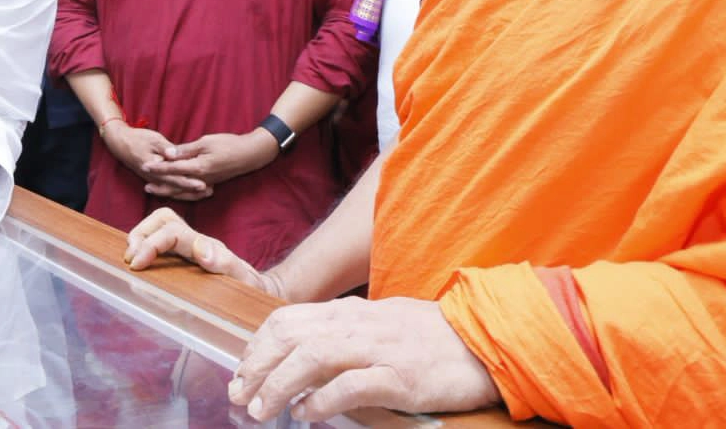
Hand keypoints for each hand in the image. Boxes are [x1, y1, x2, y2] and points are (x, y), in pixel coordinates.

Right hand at [99, 121, 210, 199]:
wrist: (120, 144)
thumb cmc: (138, 139)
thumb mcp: (152, 140)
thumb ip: (164, 148)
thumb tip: (174, 155)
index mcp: (154, 168)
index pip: (174, 177)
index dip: (189, 181)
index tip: (203, 184)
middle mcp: (154, 178)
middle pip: (177, 186)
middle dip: (193, 189)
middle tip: (210, 190)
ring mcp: (154, 180)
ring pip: (174, 190)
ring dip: (190, 192)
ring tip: (207, 192)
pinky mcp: (155, 179)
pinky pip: (170, 188)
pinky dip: (182, 190)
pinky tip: (194, 191)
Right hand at [122, 207, 281, 294]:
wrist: (261, 291)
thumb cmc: (252, 289)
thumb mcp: (244, 280)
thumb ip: (226, 265)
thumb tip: (202, 250)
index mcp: (206, 246)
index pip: (172, 231)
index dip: (151, 243)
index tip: (136, 264)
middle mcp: (195, 242)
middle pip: (162, 219)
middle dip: (141, 233)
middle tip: (130, 258)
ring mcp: (189, 247)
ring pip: (159, 225)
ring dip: (140, 237)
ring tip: (131, 259)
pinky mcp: (184, 256)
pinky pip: (162, 241)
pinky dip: (146, 246)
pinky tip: (139, 263)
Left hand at [142, 129, 276, 190]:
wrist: (250, 154)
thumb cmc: (228, 144)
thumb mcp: (205, 142)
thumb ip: (185, 150)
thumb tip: (167, 154)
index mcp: (198, 168)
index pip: (173, 169)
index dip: (158, 168)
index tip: (145, 167)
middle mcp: (201, 179)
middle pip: (176, 185)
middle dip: (160, 185)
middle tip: (145, 186)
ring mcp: (207, 183)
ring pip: (184, 192)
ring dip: (169, 191)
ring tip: (156, 190)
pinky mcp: (212, 184)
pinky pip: (193, 193)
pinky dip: (183, 194)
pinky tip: (176, 193)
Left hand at [229, 297, 500, 422]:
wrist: (486, 341)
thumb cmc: (433, 337)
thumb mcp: (380, 325)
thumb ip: (343, 334)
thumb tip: (304, 354)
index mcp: (350, 312)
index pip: (287, 319)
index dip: (258, 345)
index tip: (242, 370)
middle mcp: (357, 324)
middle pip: (290, 336)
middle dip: (256, 365)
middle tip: (239, 394)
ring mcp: (378, 348)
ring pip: (311, 357)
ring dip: (279, 384)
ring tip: (261, 408)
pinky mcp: (400, 376)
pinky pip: (350, 385)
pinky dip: (322, 400)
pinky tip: (307, 414)